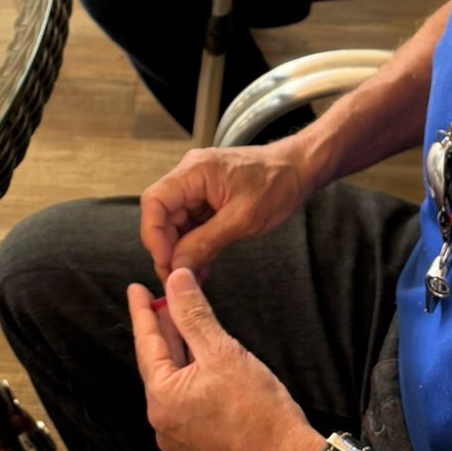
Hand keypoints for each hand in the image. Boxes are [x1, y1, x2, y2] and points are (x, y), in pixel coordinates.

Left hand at [129, 268, 322, 450]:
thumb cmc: (259, 411)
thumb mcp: (223, 351)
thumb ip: (194, 314)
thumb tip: (176, 281)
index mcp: (162, 400)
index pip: (147, 344)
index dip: (143, 312)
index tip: (136, 290)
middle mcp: (163, 423)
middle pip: (159, 363)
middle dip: (163, 329)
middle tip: (161, 299)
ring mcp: (179, 438)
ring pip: (173, 382)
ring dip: (179, 351)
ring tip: (181, 321)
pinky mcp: (197, 444)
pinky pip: (185, 400)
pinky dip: (190, 374)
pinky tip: (200, 358)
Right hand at [139, 144, 309, 283]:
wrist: (298, 170)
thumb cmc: (277, 184)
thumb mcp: (242, 219)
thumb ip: (206, 242)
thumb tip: (177, 265)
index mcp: (195, 171)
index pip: (155, 200)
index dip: (153, 233)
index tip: (165, 262)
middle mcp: (191, 176)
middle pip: (162, 215)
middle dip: (167, 249)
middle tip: (177, 280)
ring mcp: (198, 187)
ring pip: (175, 223)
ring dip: (181, 251)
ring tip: (192, 278)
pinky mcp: (208, 199)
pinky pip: (191, 224)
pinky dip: (193, 246)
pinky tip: (200, 267)